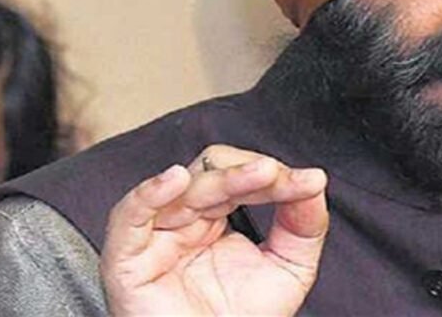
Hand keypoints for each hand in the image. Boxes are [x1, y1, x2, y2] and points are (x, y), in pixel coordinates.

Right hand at [101, 145, 328, 315]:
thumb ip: (305, 223)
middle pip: (211, 173)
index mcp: (216, 217)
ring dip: (225, 179)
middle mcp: (184, 221)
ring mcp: (156, 238)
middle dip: (250, 173)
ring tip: (261, 175)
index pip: (239, 175)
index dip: (273, 175)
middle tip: (280, 178)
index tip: (310, 182)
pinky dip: (149, 193)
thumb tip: (314, 180)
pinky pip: (128, 216)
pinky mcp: (127, 261)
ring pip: (183, 190)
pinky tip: (176, 179)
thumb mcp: (291, 267)